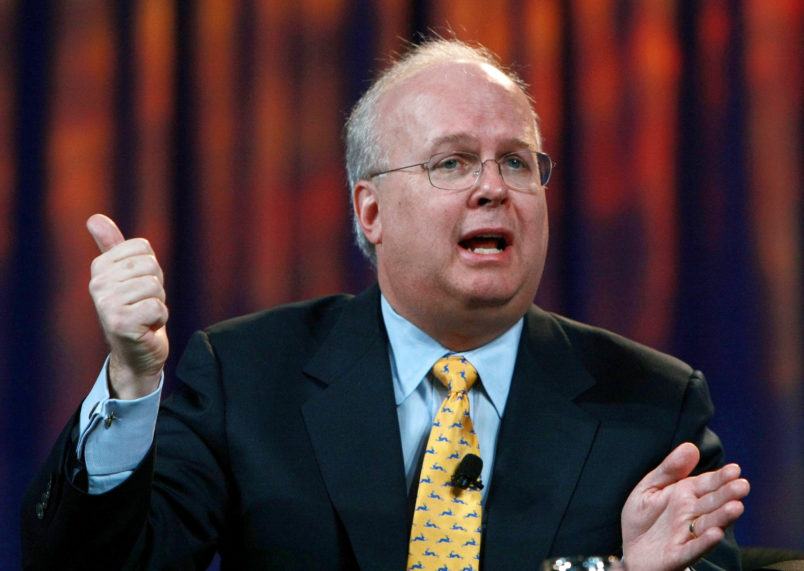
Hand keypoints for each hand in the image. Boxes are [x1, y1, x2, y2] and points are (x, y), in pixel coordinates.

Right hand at [87, 214, 168, 398]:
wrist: (136, 353)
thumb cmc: (136, 310)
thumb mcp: (126, 275)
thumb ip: (113, 246)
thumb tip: (94, 218)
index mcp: (99, 268)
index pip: (143, 247)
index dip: (151, 268)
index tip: (139, 287)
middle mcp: (97, 284)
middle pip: (150, 266)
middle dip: (156, 287)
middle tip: (143, 304)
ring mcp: (106, 304)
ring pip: (155, 286)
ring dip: (158, 303)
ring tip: (144, 316)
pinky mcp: (120, 323)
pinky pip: (158, 307)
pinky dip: (159, 318)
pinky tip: (147, 328)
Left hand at [621, 442, 749, 570]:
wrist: (630, 549)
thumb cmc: (643, 518)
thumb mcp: (650, 487)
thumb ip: (669, 469)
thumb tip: (691, 446)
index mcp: (685, 495)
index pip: (707, 484)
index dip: (720, 477)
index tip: (735, 469)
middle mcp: (691, 515)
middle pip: (712, 503)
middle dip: (727, 495)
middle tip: (742, 486)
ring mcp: (686, 534)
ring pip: (708, 524)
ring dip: (722, 517)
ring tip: (736, 507)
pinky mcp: (678, 554)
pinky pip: (693, 548)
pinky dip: (704, 542)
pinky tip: (715, 534)